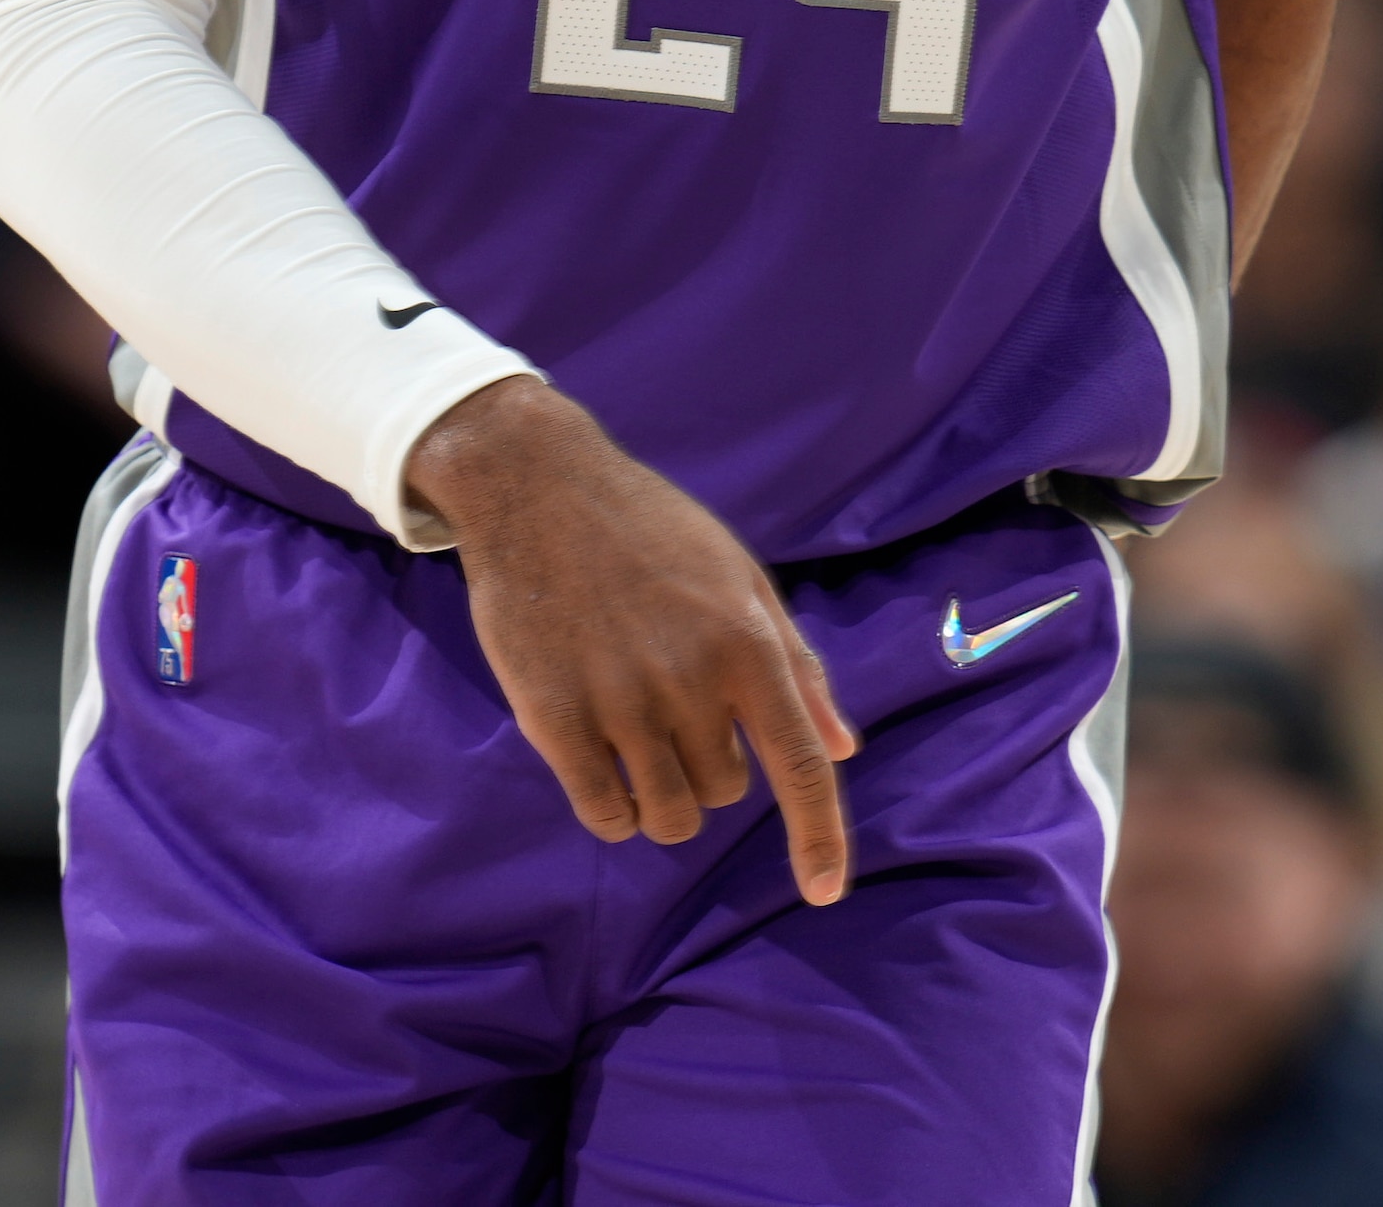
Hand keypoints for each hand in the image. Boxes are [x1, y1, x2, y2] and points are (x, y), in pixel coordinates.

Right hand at [405, 376, 860, 902]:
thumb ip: (796, 667)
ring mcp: (617, 702)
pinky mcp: (552, 717)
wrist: (538, 489)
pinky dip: (616, 810)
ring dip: (664, 799)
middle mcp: (689, 680)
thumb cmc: (652, 532)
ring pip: (668, 814)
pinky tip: (604, 769)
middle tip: (676, 704)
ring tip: (640, 741)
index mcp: (746, 643)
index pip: (800, 765)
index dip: (820, 837)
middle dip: (710, 765)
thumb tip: (844, 749)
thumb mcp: (742, 579)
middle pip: (724, 791)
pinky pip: (605, 812)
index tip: (825, 892)